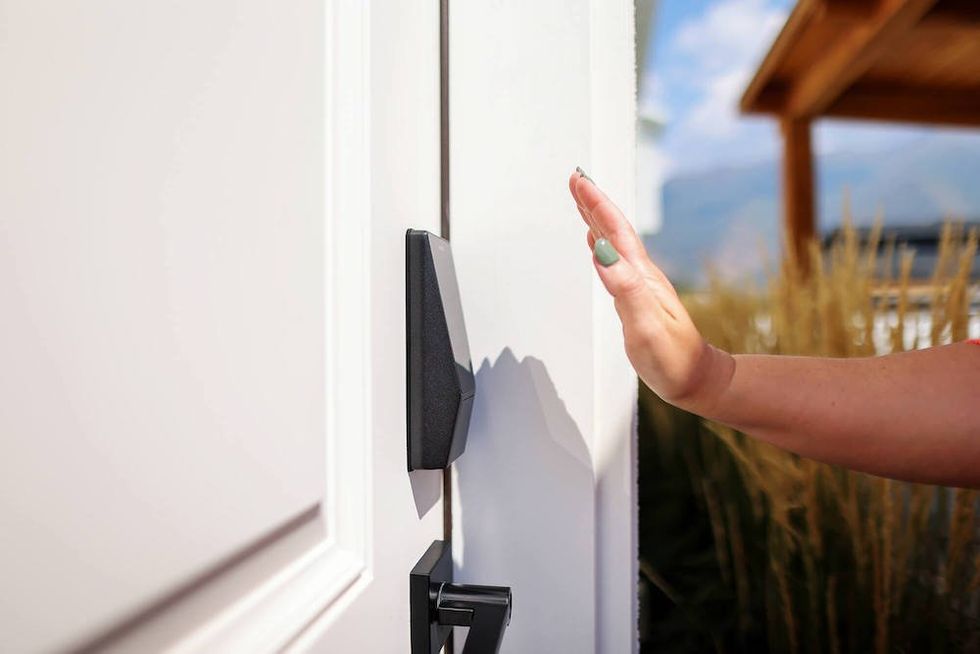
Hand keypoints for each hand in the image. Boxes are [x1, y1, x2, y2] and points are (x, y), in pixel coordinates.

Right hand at [568, 169, 732, 412]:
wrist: (696, 379)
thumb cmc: (673, 359)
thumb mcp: (645, 325)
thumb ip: (624, 289)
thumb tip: (601, 253)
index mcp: (640, 277)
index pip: (615, 231)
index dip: (596, 204)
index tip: (579, 180)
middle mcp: (641, 276)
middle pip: (614, 230)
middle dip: (594, 203)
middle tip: (576, 179)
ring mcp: (640, 286)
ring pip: (614, 243)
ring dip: (596, 220)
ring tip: (582, 201)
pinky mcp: (637, 299)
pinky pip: (615, 262)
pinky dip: (602, 245)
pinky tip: (596, 245)